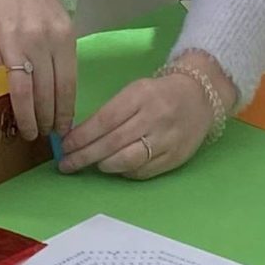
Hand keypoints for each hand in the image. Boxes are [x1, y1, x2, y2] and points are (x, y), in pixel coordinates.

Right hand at [0, 0, 74, 136]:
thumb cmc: (36, 0)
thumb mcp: (60, 23)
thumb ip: (62, 54)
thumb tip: (64, 95)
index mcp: (63, 38)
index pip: (67, 84)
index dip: (65, 111)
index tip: (64, 130)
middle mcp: (40, 41)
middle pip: (46, 91)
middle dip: (46, 119)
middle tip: (44, 135)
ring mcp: (13, 40)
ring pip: (21, 87)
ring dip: (25, 115)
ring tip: (27, 132)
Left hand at [59, 54, 227, 177]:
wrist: (200, 96)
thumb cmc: (159, 93)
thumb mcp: (135, 91)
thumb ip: (112, 112)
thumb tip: (80, 136)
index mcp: (140, 96)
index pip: (105, 120)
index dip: (82, 136)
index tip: (64, 146)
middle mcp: (154, 117)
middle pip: (113, 142)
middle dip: (85, 155)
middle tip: (66, 164)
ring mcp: (166, 139)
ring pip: (127, 160)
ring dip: (104, 165)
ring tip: (90, 165)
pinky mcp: (175, 158)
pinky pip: (142, 171)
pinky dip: (124, 172)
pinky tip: (114, 168)